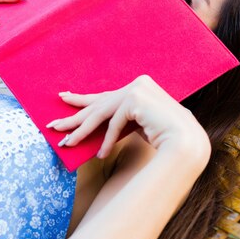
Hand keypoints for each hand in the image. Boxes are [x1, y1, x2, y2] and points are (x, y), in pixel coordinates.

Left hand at [46, 74, 211, 165]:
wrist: (186, 142)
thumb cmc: (165, 137)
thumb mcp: (139, 124)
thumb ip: (123, 118)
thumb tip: (99, 123)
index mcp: (139, 86)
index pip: (105, 95)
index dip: (83, 99)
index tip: (64, 97)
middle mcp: (137, 84)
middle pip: (99, 103)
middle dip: (74, 116)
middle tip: (53, 124)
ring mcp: (137, 89)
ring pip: (101, 113)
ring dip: (81, 130)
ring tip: (66, 143)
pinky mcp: (135, 99)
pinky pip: (114, 123)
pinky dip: (106, 140)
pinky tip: (101, 155)